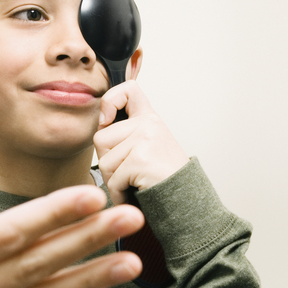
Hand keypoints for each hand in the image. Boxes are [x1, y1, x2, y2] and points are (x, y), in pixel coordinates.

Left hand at [93, 81, 188, 204]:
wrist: (187, 198)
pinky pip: (113, 180)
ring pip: (104, 162)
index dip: (111, 100)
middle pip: (100, 138)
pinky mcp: (140, 160)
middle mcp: (148, 124)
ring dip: (113, 179)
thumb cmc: (163, 175)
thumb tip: (100, 125)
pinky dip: (119, 193)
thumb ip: (127, 132)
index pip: (129, 89)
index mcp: (149, 118)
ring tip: (133, 182)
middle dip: (107, 160)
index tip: (107, 121)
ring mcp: (145, 140)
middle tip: (127, 171)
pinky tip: (134, 193)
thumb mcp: (148, 144)